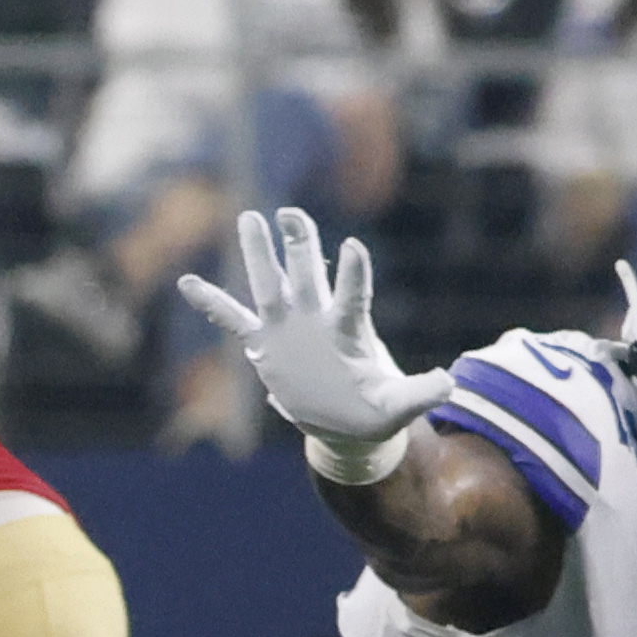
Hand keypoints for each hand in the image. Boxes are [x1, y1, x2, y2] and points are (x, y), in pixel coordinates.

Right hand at [175, 206, 432, 461]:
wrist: (347, 423)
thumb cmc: (373, 411)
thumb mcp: (398, 405)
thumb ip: (420, 393)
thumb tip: (450, 385)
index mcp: (348, 331)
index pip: (352, 297)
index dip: (354, 274)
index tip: (354, 246)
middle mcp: (316, 319)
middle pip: (308, 273)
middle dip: (300, 243)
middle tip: (290, 213)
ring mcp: (288, 327)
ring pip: (271, 283)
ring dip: (260, 253)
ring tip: (250, 217)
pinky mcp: (265, 343)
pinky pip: (233, 319)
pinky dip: (212, 302)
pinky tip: (186, 281)